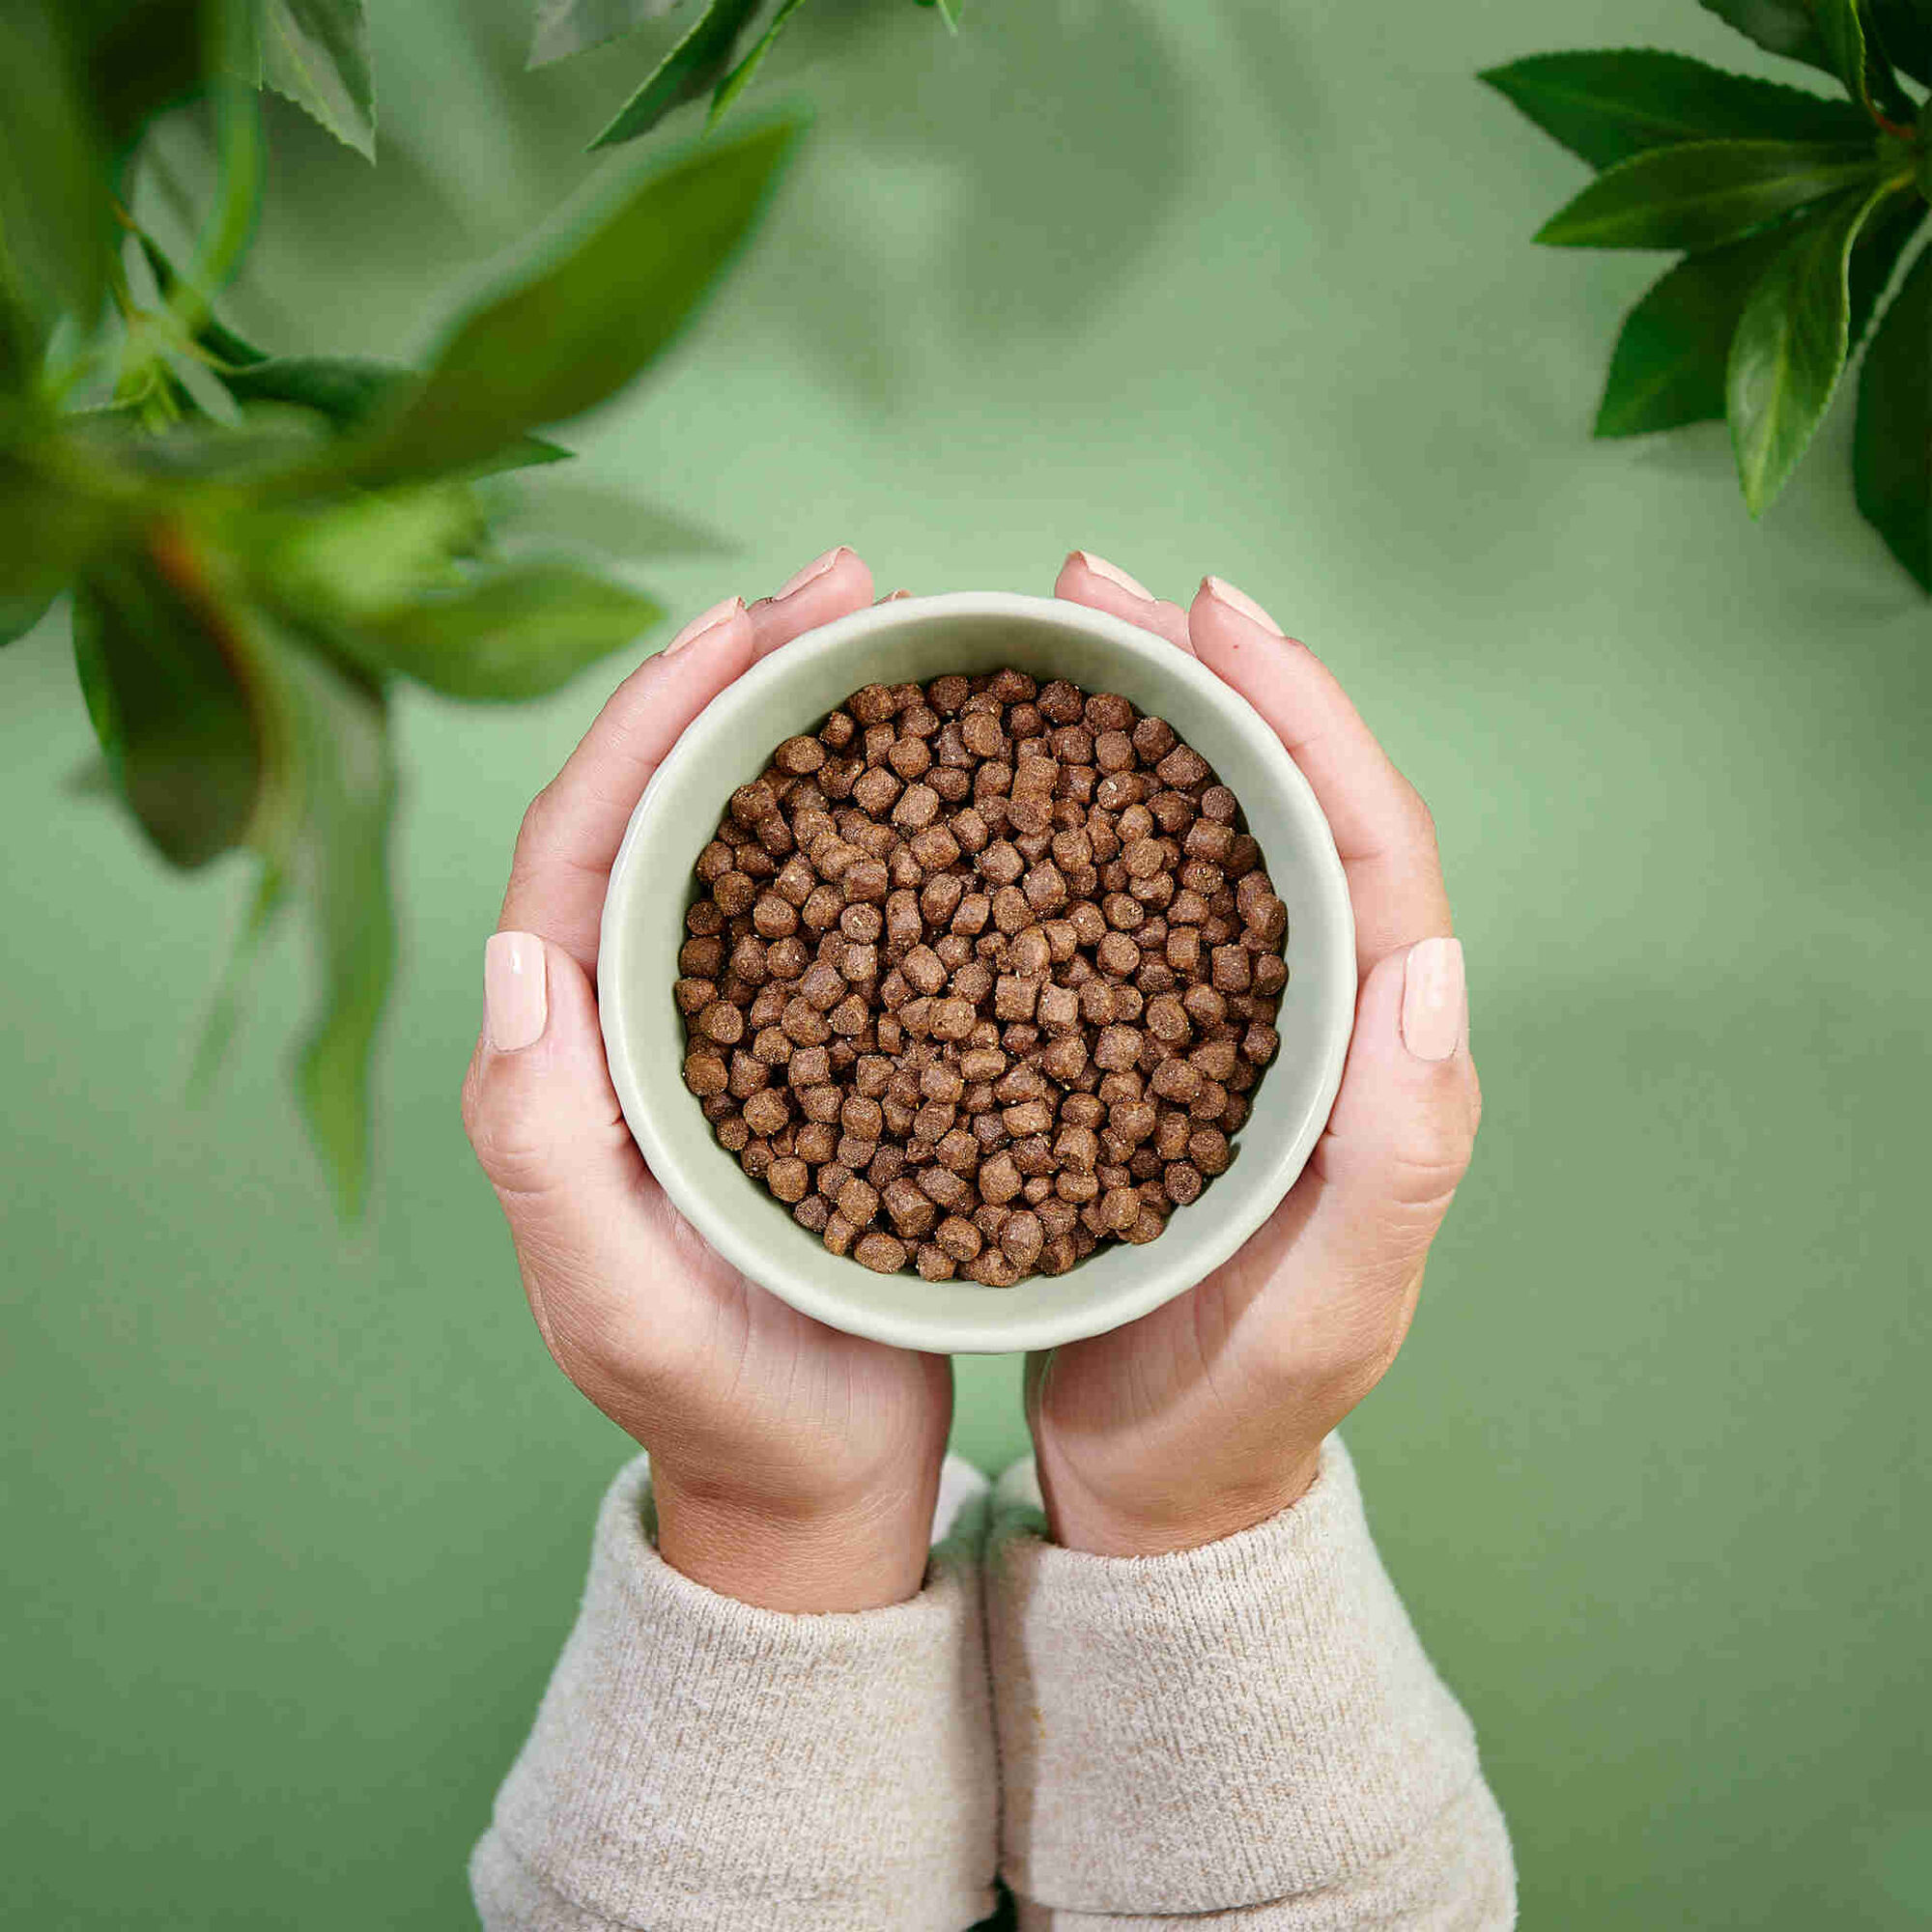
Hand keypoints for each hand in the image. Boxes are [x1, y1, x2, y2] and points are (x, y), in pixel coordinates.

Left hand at [461, 549, 952, 1611]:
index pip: (586, 842)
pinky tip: (964, 784)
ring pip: (761, 842)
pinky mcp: (820, 1054)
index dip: (655, 714)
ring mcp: (734, 1029)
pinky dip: (891, 827)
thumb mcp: (622, 1306)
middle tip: (854, 584)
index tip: (750, 618)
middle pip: (675, 807)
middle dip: (748, 679)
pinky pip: (842, 911)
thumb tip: (514, 957)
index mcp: (572, 1053)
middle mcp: (642, 1017)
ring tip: (910, 645)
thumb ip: (545, 1151)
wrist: (813, 1486)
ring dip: (822, 732)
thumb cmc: (720, 1412)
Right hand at [1025, 552, 1479, 1556]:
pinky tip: (986, 778)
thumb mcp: (1328, 1310)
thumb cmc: (1242, 1407)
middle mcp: (1311, 1010)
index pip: (1365, 841)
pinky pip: (1111, 902)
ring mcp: (1220, 1020)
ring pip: (1189, 834)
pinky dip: (1060, 820)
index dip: (1301, 710)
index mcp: (1377, 1051)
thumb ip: (1397, 1158)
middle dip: (1198, 676)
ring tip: (1037, 639)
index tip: (1214, 611)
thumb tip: (1431, 961)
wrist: (1159, 1479)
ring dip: (1125, 724)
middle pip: (1274, 801)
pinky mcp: (1137, 1044)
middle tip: (1091, 580)